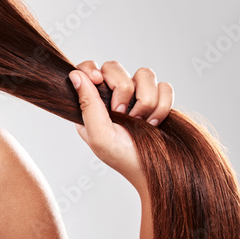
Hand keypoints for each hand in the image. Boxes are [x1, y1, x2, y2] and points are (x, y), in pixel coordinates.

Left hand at [68, 60, 173, 196]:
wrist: (158, 172)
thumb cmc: (123, 158)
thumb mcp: (98, 135)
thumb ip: (87, 104)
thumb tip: (74, 75)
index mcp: (91, 104)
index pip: (86, 69)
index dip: (91, 68)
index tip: (97, 80)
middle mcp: (113, 96)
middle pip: (114, 66)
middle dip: (123, 90)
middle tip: (123, 114)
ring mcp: (137, 96)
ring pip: (144, 73)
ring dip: (146, 100)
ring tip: (141, 121)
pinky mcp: (159, 99)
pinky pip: (165, 86)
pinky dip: (163, 105)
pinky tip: (155, 122)